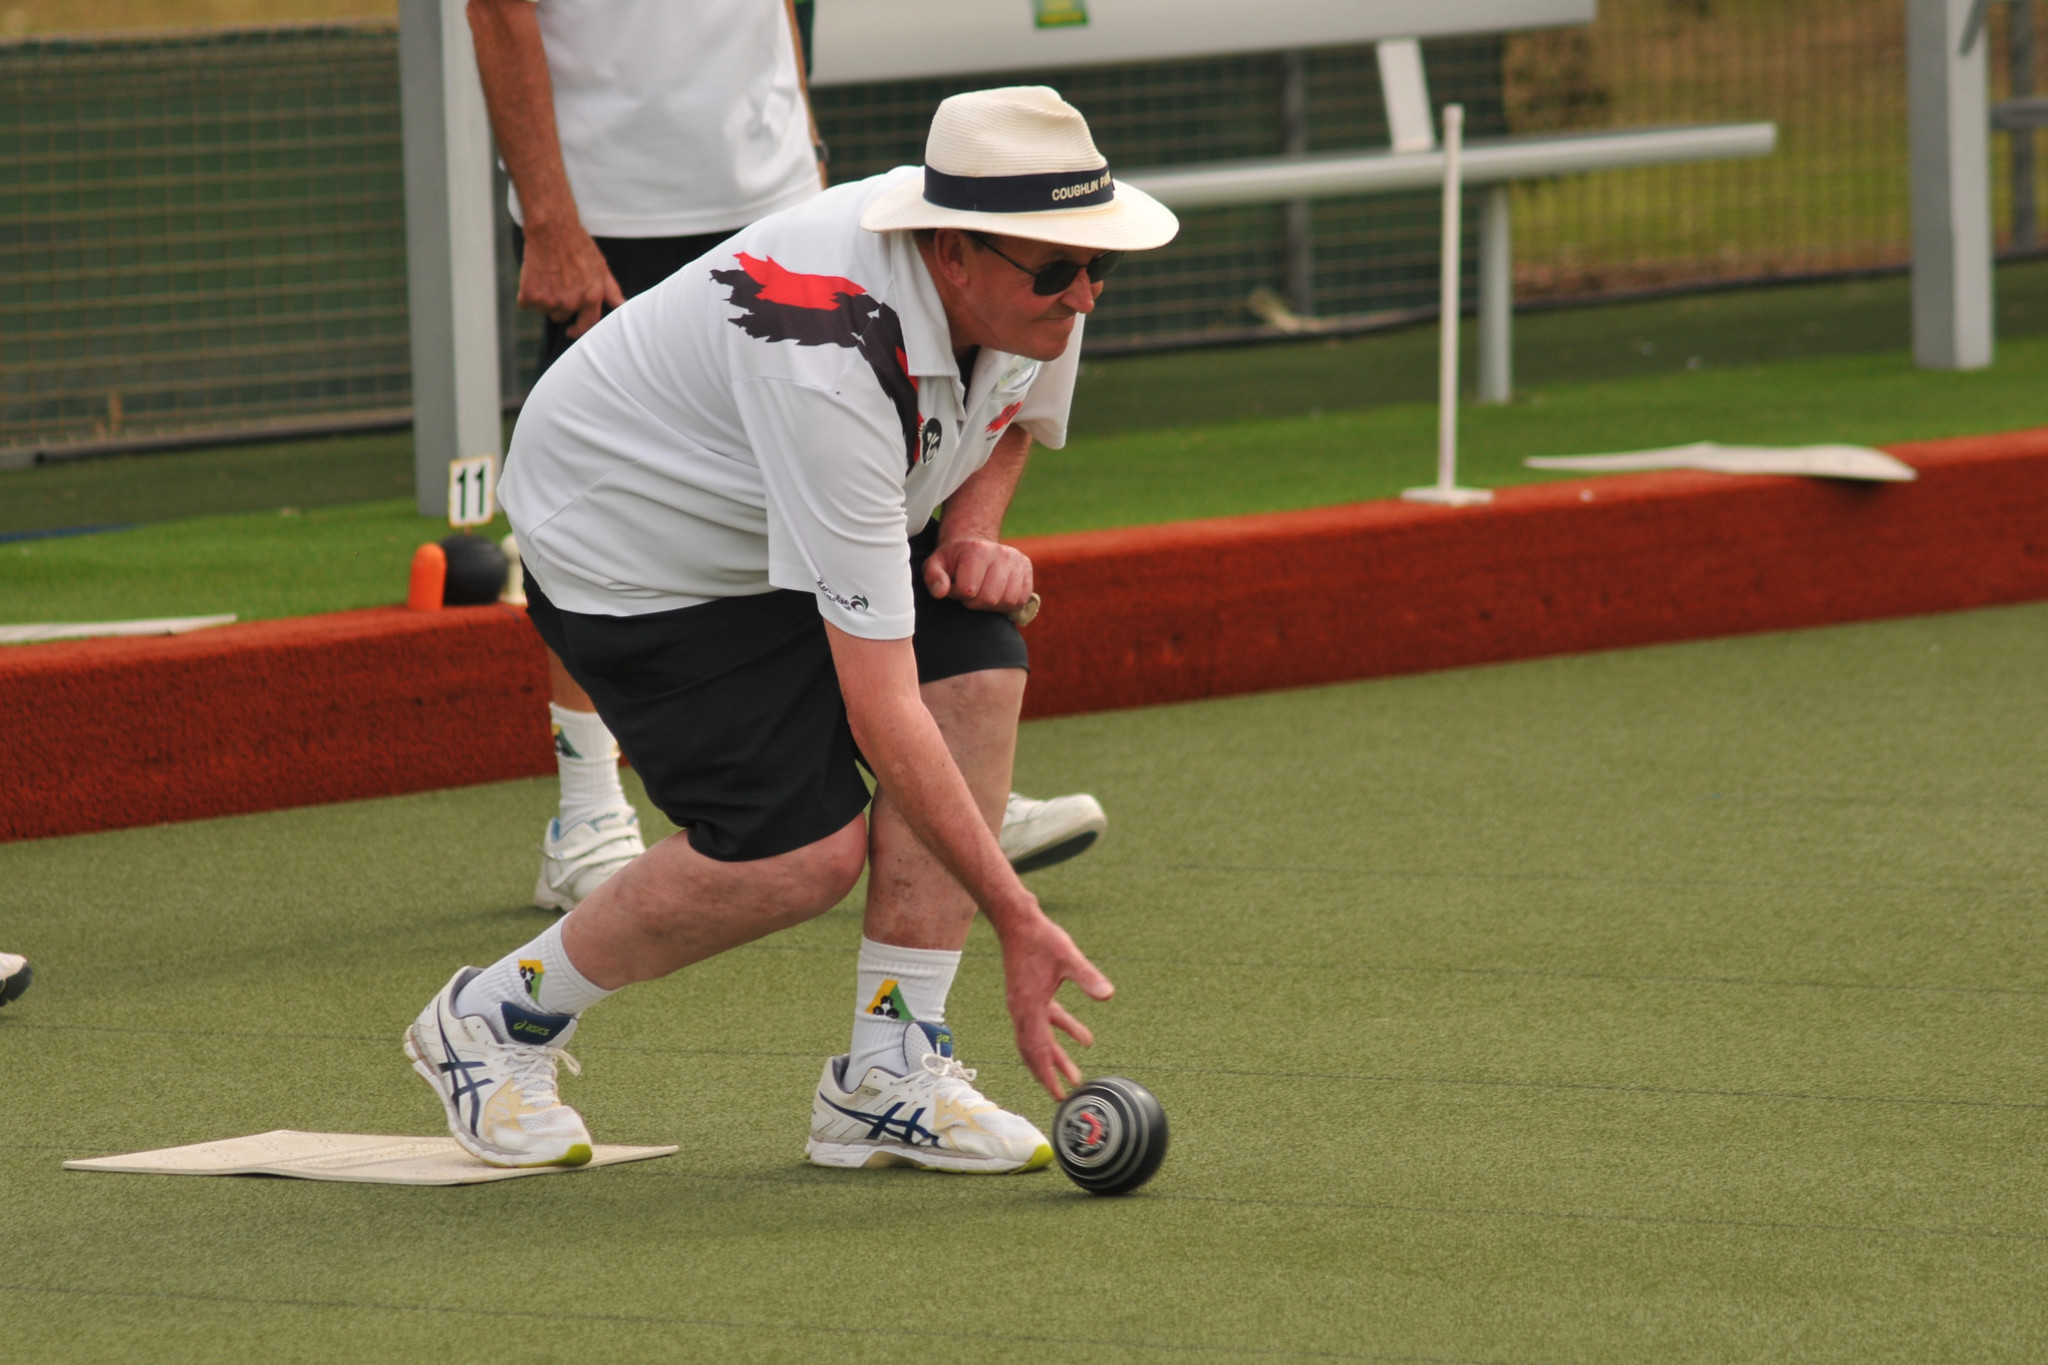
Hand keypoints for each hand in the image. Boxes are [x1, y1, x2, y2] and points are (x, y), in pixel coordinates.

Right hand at [518, 221, 623, 338]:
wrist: (552, 228)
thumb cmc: (578, 245)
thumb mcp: (601, 267)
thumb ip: (611, 291)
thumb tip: (623, 306)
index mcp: (591, 297)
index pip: (587, 326)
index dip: (578, 330)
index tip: (570, 330)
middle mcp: (572, 302)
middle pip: (561, 317)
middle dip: (558, 306)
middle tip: (556, 284)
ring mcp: (550, 300)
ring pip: (543, 311)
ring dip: (542, 299)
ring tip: (546, 277)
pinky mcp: (530, 295)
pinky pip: (525, 304)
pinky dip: (526, 294)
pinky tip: (533, 276)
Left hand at [923, 537, 1032, 613]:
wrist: (975, 546)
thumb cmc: (953, 560)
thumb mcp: (935, 564)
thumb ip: (933, 577)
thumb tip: (941, 592)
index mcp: (976, 551)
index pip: (968, 591)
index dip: (958, 595)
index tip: (955, 586)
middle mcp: (1001, 553)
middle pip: (990, 599)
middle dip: (976, 602)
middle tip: (970, 592)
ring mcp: (1016, 561)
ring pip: (1008, 601)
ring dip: (992, 605)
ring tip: (983, 593)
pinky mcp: (1027, 569)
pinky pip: (1021, 599)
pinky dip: (1008, 603)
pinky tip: (997, 594)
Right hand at [997, 908, 1114, 1097]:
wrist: (1017, 922)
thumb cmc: (1041, 938)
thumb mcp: (1068, 957)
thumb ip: (1088, 977)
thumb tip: (1107, 995)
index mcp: (1029, 1008)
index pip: (1037, 1050)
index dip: (1047, 1075)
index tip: (1057, 1095)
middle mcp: (1022, 1011)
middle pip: (1034, 1052)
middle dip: (1048, 1074)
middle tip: (1063, 1096)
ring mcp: (1023, 1005)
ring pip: (1038, 1040)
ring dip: (1055, 1057)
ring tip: (1074, 1073)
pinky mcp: (1028, 996)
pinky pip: (1044, 1022)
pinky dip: (1061, 1032)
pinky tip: (1083, 1038)